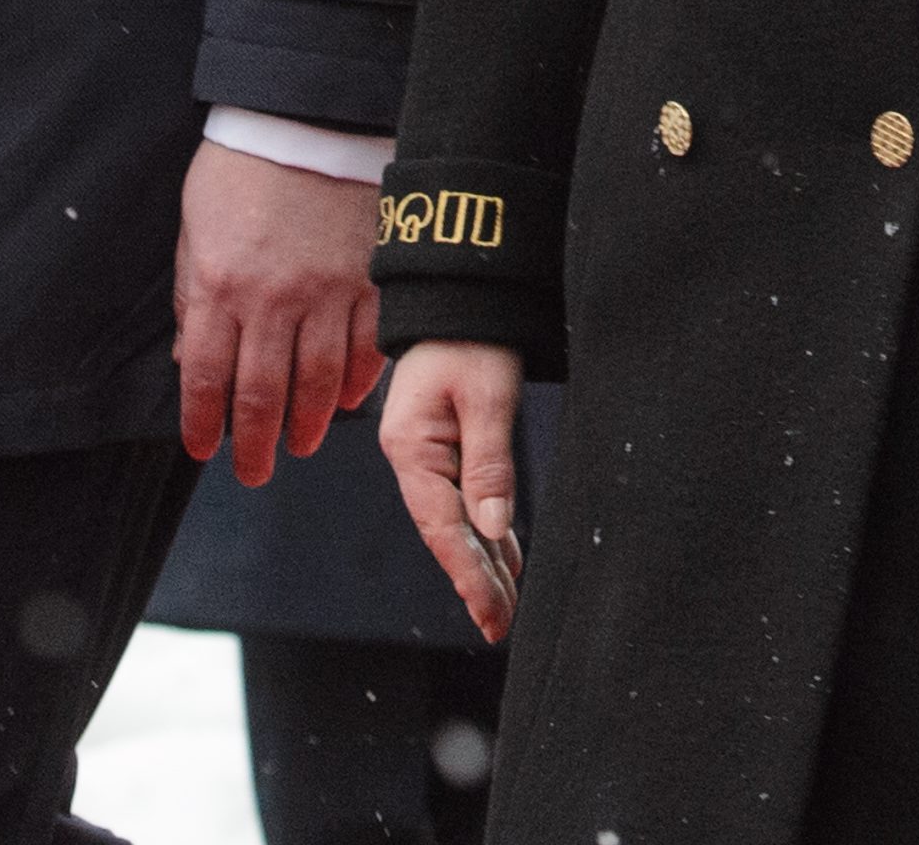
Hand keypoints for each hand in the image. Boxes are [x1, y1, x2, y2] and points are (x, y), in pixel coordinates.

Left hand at [174, 143, 383, 483]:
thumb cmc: (243, 167)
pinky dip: (358, 385)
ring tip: (301, 445)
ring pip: (318, 385)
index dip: (203, 423)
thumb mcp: (194, 224)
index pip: (204, 377)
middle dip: (254, 445)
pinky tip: (349, 403)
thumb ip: (190, 292)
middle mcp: (271, 300)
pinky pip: (365, 350)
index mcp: (218, 285)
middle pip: (261, 396)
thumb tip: (185, 354)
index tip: (204, 448)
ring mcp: (325, 293)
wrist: (308, 116)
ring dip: (307, 425)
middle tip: (253, 471)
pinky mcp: (367, 281)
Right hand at [381, 339, 525, 641]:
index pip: (442, 528)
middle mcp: (413, 456)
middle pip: (447, 532)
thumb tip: (493, 527)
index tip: (492, 615)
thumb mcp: (487, 396)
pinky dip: (487, 531)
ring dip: (484, 561)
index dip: (468, 575)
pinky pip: (466, 499)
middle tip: (503, 626)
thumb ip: (489, 463)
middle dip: (476, 580)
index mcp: (411, 448)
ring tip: (507, 607)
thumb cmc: (471, 337)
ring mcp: (428, 452)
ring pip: (458, 520)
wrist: (461, 291)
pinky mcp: (446, 444)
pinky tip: (504, 559)